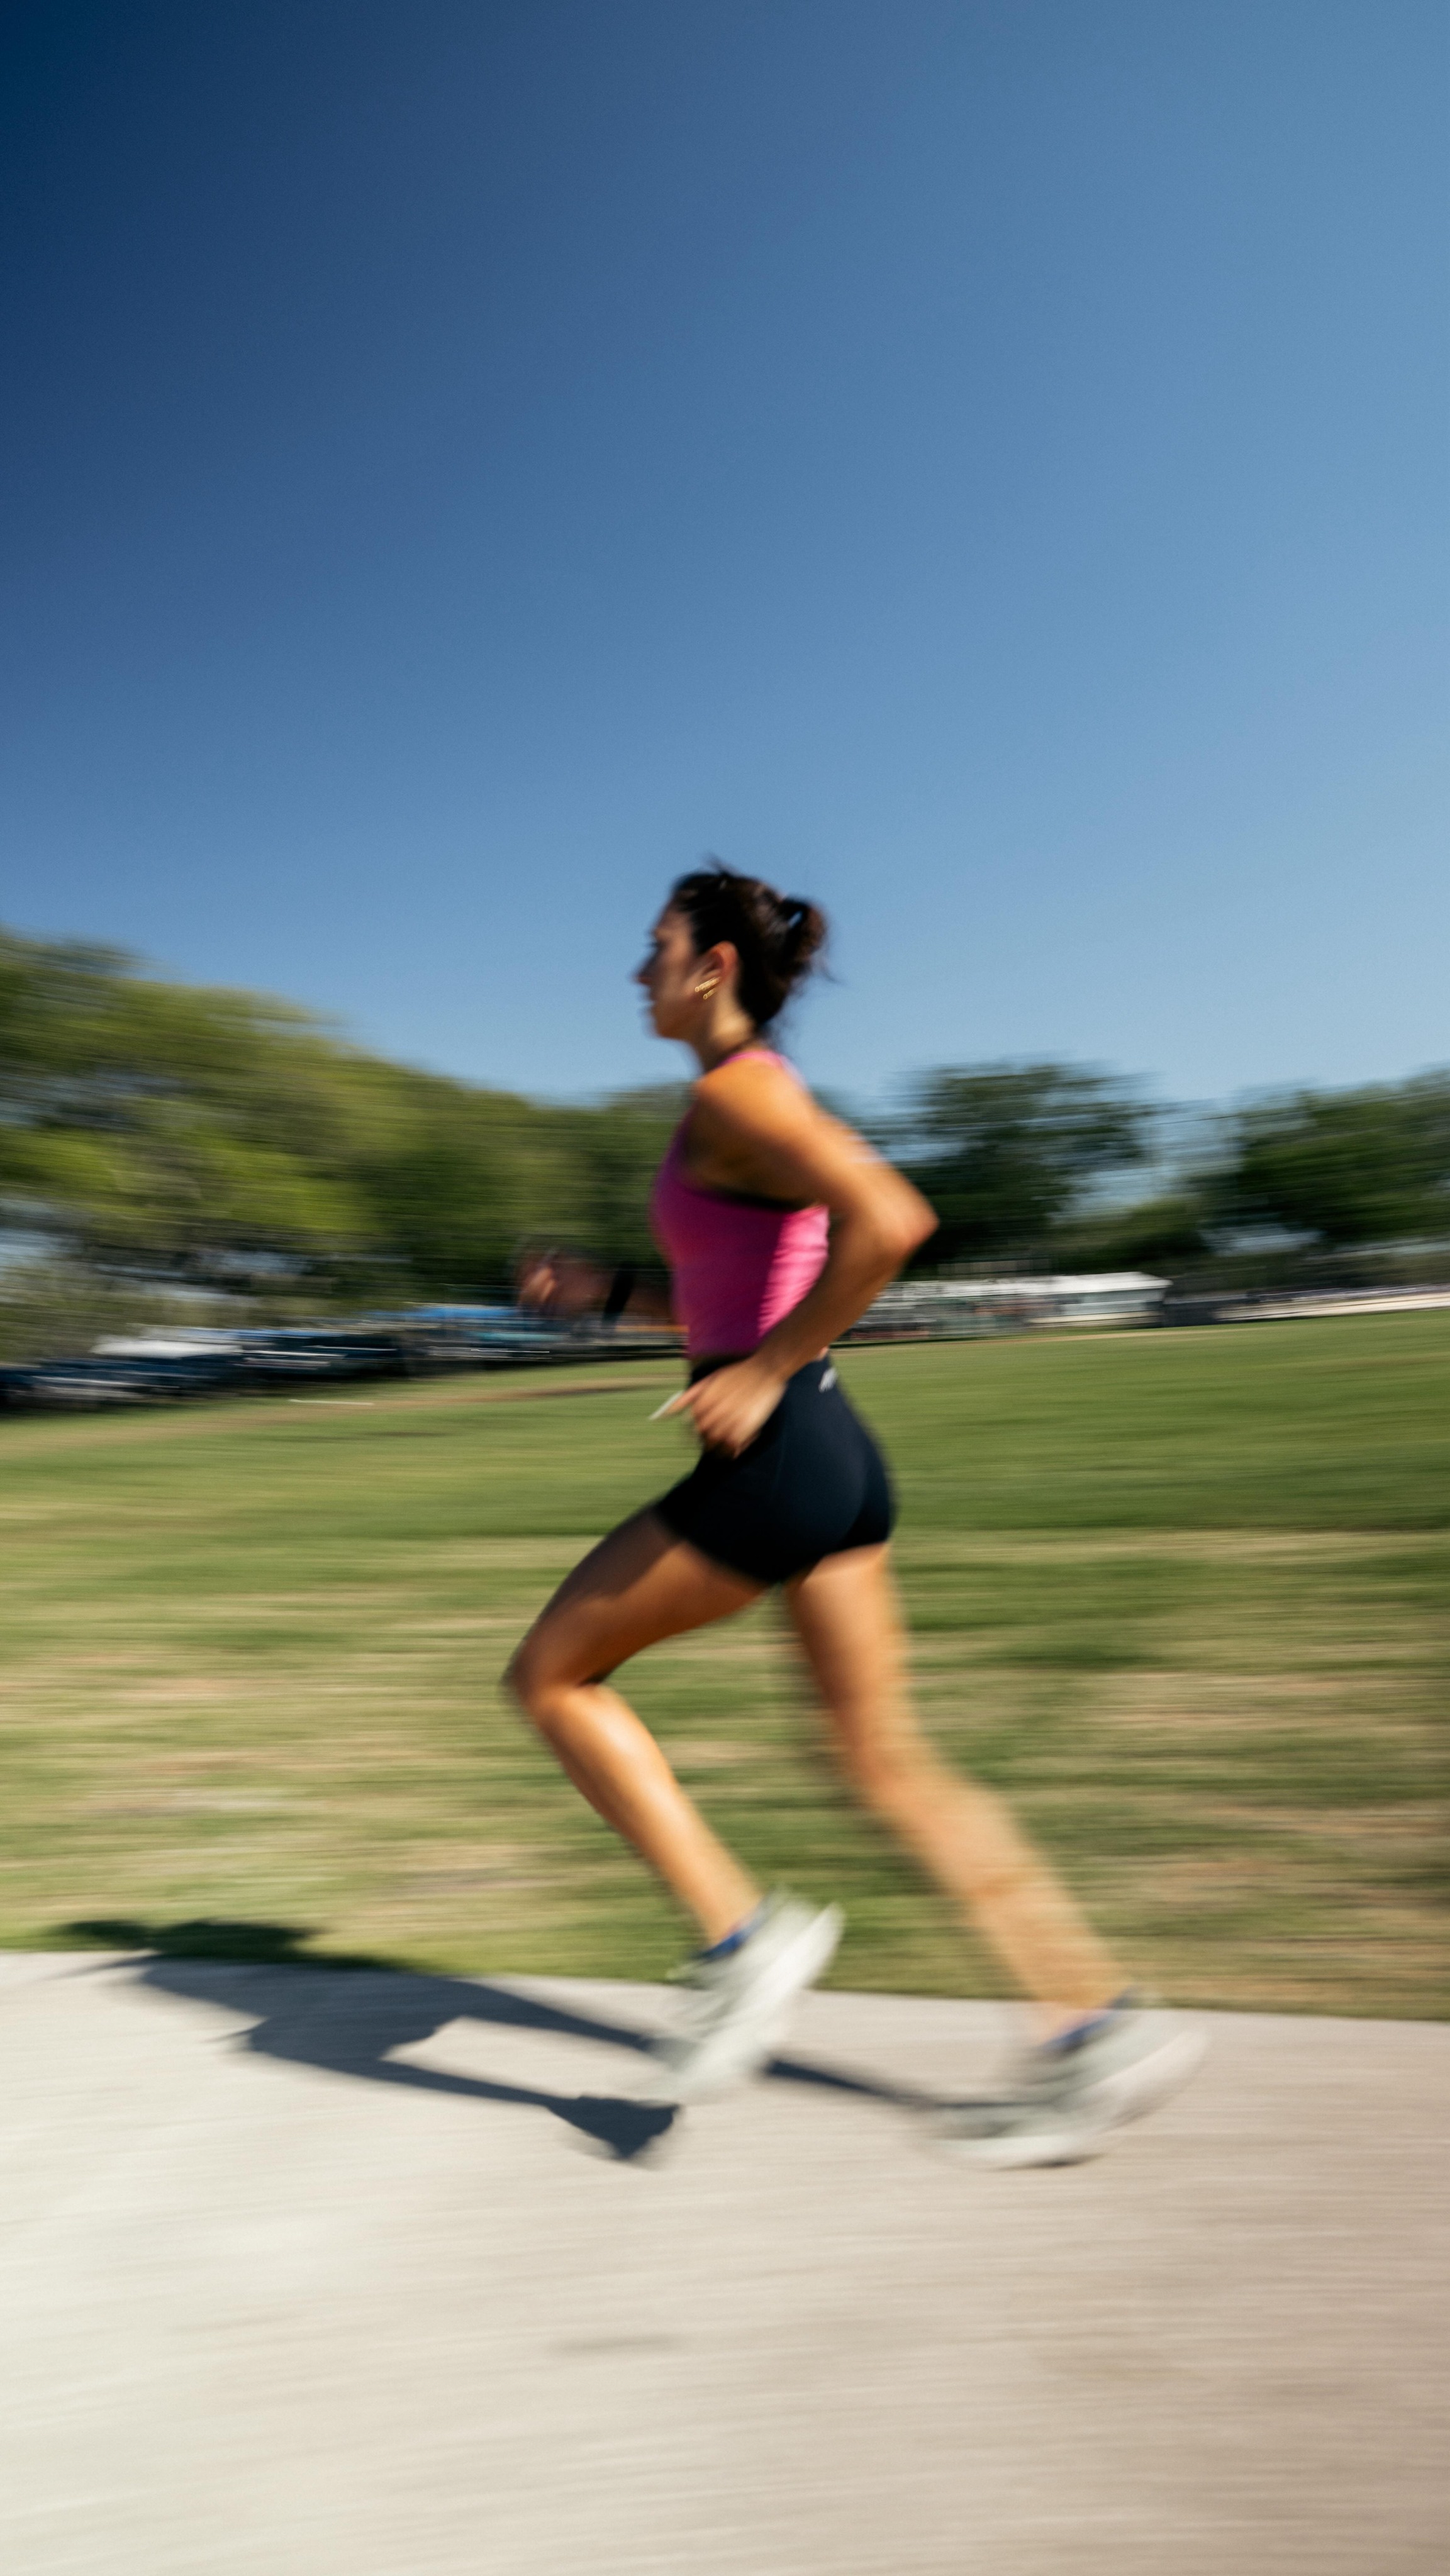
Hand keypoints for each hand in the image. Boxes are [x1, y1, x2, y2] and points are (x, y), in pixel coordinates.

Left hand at [660, 1356, 786, 1456]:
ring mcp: (730, 1419)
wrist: (764, 1370)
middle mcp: (715, 1411)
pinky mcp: (746, 1426)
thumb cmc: (737, 1374)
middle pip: (702, 1435)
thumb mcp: (709, 1379)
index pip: (692, 1425)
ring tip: (722, 1445)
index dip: (693, 1432)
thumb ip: (689, 1396)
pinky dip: (731, 1450)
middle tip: (711, 1441)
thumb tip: (668, 1411)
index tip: (698, 1435)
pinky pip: (733, 1446)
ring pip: (715, 1443)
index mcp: (704, 1400)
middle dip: (704, 1440)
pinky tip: (734, 1449)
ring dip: (716, 1447)